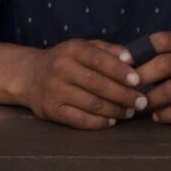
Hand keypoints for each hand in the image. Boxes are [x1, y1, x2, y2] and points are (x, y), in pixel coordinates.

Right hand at [21, 39, 147, 129]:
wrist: (29, 75)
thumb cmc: (65, 60)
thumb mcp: (83, 47)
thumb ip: (108, 50)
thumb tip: (132, 58)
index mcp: (72, 49)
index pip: (100, 60)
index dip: (120, 71)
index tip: (138, 81)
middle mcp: (61, 68)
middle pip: (98, 85)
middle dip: (124, 95)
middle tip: (142, 102)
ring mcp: (54, 90)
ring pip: (92, 104)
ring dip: (115, 110)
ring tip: (130, 111)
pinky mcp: (51, 110)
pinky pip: (80, 120)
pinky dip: (99, 122)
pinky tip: (112, 121)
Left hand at [132, 32, 170, 123]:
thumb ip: (164, 53)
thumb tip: (125, 63)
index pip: (160, 41)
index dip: (139, 50)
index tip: (121, 61)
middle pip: (163, 65)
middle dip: (140, 78)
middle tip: (124, 89)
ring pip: (170, 90)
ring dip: (150, 100)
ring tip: (138, 105)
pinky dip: (167, 115)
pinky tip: (158, 117)